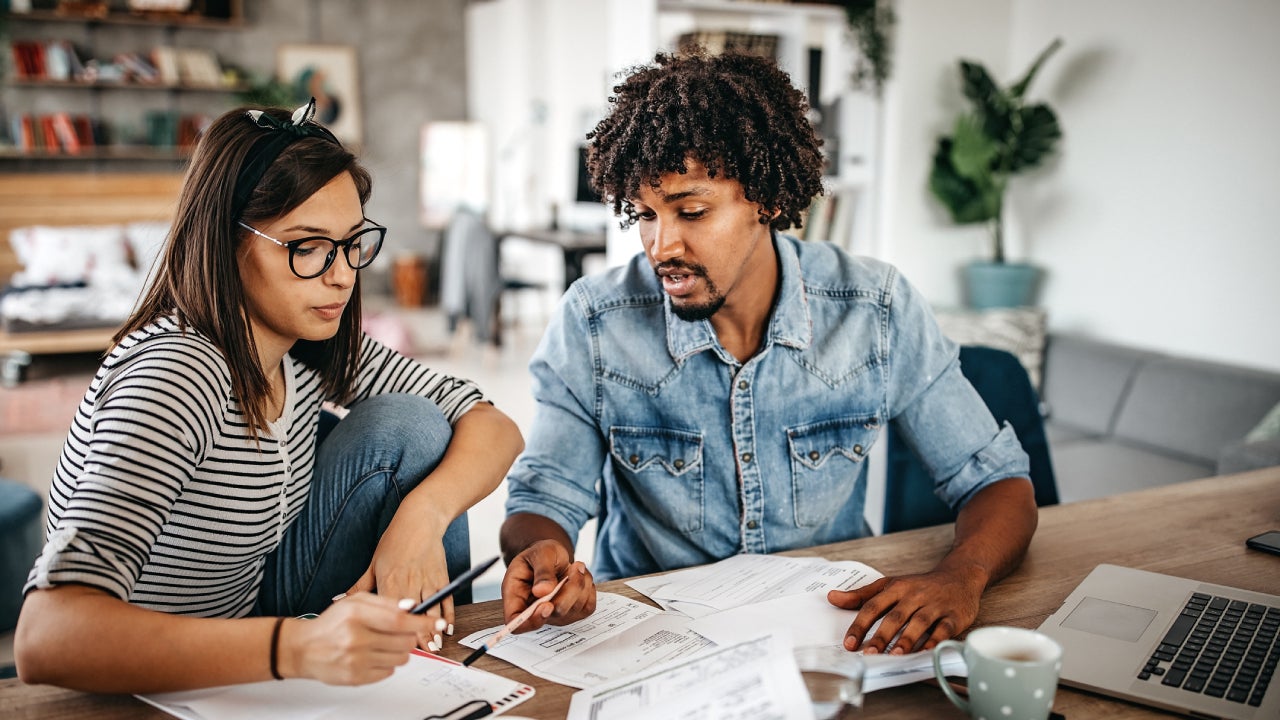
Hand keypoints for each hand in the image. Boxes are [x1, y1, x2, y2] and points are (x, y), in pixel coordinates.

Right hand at [284, 592, 445, 684]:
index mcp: (356, 615)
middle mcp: (356, 639)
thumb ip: (385, 603)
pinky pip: (389, 672)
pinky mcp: (356, 678)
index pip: (399, 620)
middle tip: (399, 632)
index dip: (422, 621)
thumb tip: (412, 607)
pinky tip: (371, 655)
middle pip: (405, 641)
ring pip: (401, 658)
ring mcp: (356, 661)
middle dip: (409, 636)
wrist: (304, 648)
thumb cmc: (332, 623)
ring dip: (399, 650)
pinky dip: (386, 663)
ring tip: (381, 643)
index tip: (436, 623)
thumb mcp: (355, 602)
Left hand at [346, 507, 452, 645]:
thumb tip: (338, 600)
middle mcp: (409, 583)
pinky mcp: (441, 577)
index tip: (394, 647)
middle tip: (419, 653)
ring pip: (432, 611)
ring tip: (433, 646)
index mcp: (389, 582)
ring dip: (433, 630)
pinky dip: (447, 615)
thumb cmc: (395, 541)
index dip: (394, 632)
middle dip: (417, 637)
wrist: (420, 520)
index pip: (391, 613)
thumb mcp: (373, 563)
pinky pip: (447, 600)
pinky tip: (446, 628)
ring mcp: (428, 581)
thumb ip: (358, 587)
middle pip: (413, 616)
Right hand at [501, 539, 594, 632]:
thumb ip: (541, 572)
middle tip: (575, 567)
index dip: (532, 621)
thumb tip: (542, 591)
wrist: (553, 556)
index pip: (517, 623)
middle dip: (569, 591)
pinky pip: (587, 607)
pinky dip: (589, 589)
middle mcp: (534, 611)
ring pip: (574, 611)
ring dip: (581, 585)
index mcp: (515, 597)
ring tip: (576, 567)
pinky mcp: (573, 613)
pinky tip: (580, 577)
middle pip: (553, 615)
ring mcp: (554, 615)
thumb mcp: (539, 553)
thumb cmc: (541, 554)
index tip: (547, 605)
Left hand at [827, 568, 983, 653]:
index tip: (850, 644)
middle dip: (881, 636)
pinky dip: (935, 641)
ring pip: (919, 623)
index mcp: (896, 588)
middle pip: (895, 616)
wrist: (959, 576)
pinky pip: (943, 629)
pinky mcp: (953, 616)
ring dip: (907, 639)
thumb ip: (861, 595)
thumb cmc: (919, 585)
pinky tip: (926, 652)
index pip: (873, 606)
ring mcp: (935, 605)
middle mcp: (914, 595)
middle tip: (870, 653)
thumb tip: (832, 597)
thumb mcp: (889, 584)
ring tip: (896, 655)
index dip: (860, 625)